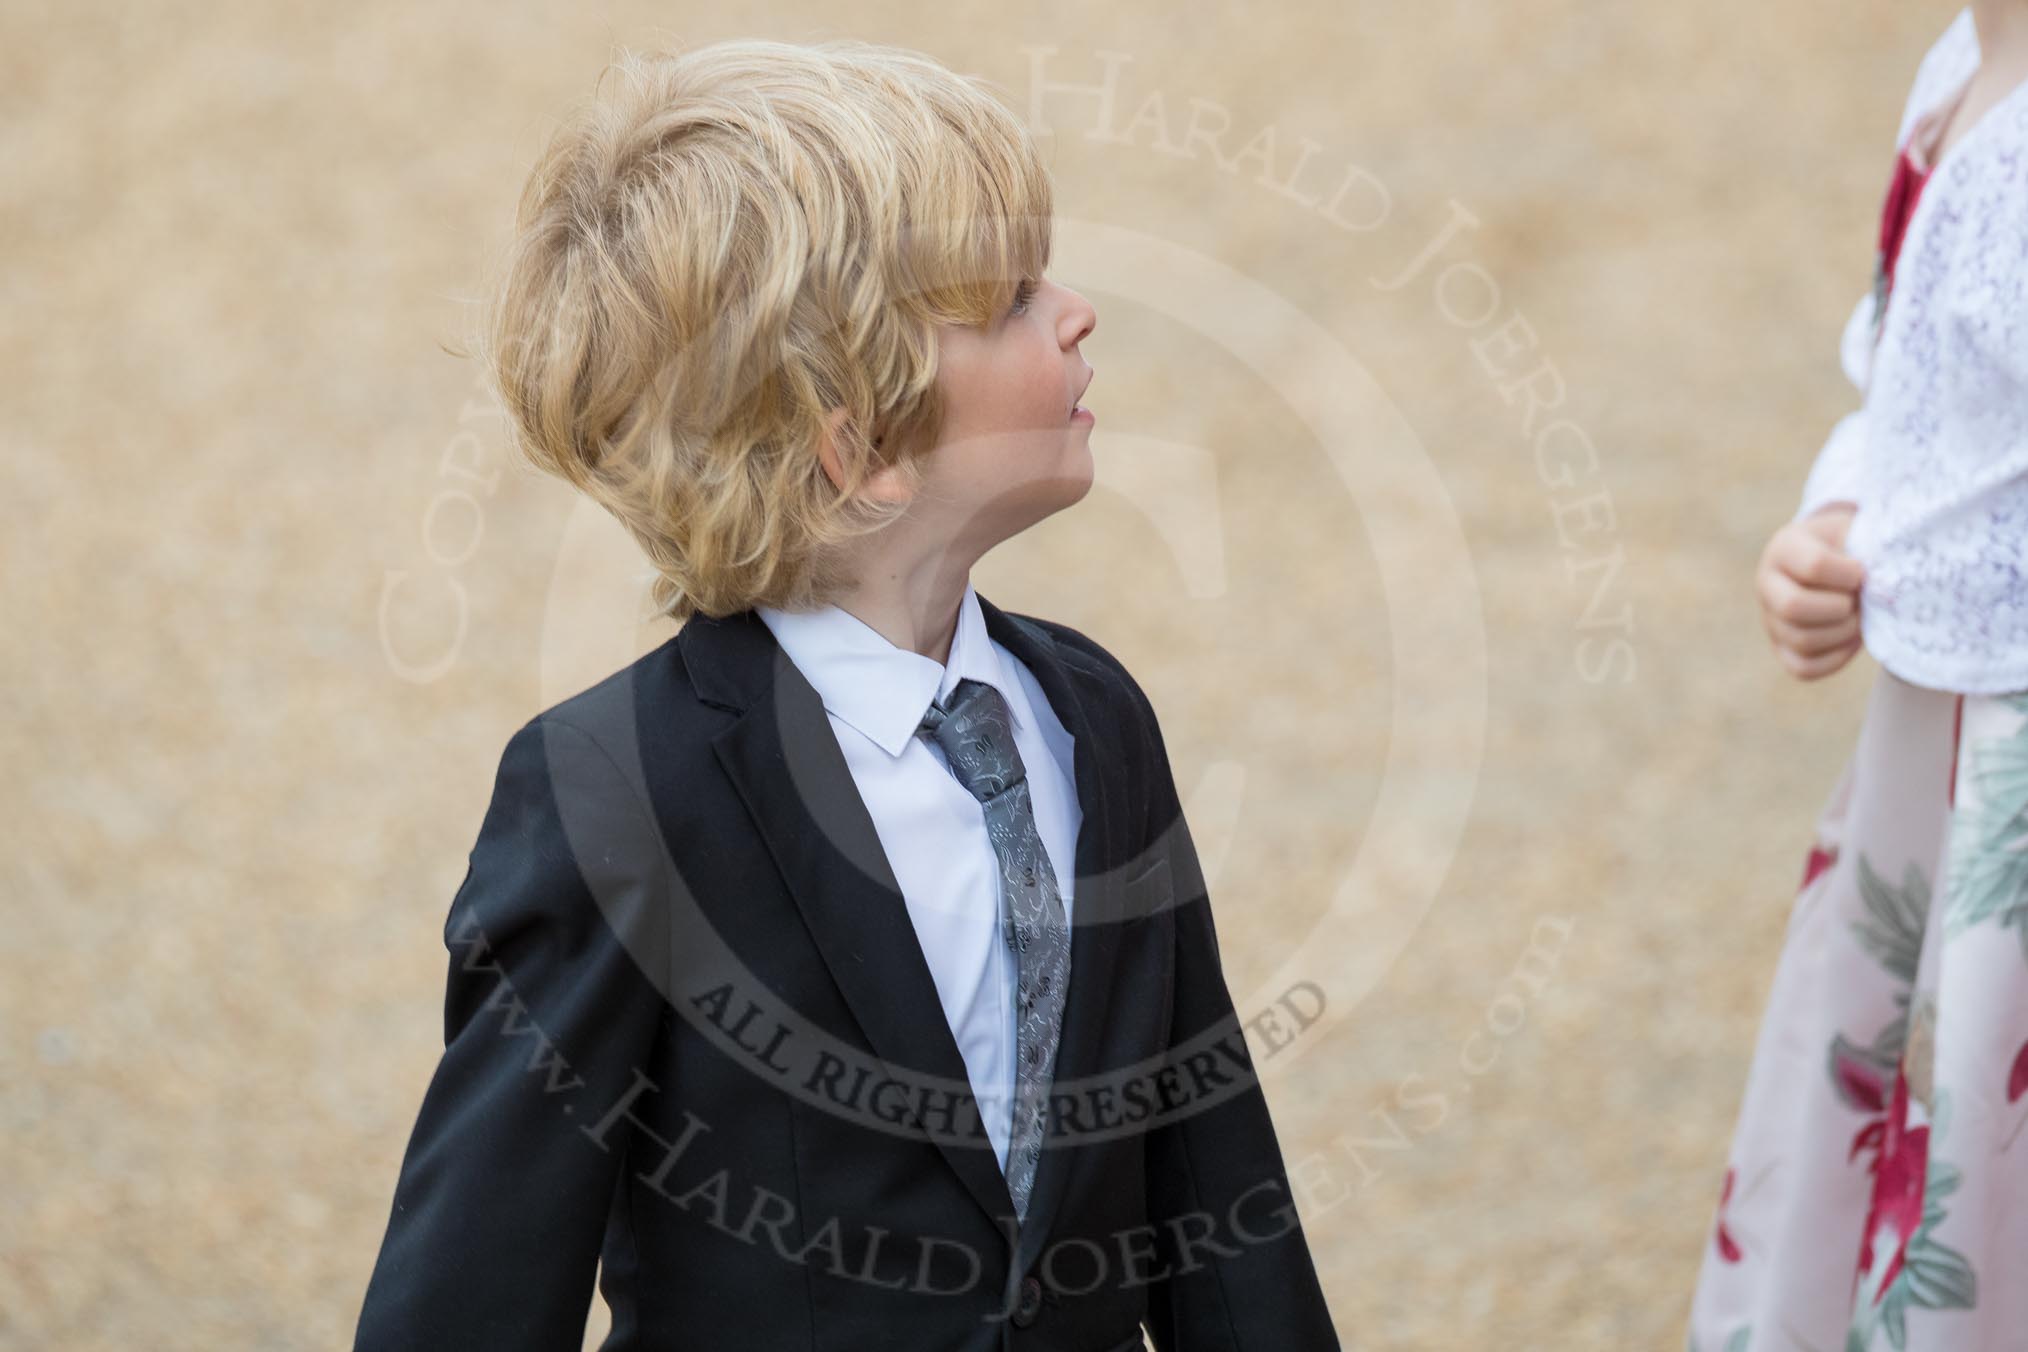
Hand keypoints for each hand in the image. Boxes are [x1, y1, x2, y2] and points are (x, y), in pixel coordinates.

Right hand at [1756, 504, 1865, 679]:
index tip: (1863, 573)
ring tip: (1860, 618)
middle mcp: (1767, 585)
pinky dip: (1836, 658)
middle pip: (1793, 607)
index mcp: (1784, 548)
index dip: (1849, 574)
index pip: (1814, 565)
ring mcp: (1771, 620)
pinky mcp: (1782, 649)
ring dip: (1843, 633)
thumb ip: (1870, 550)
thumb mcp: (1855, 534)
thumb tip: (1886, 587)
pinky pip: (1803, 668)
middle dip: (1840, 608)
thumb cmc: (1849, 546)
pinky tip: (1852, 639)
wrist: (1832, 560)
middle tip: (1858, 601)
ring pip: (1801, 640)